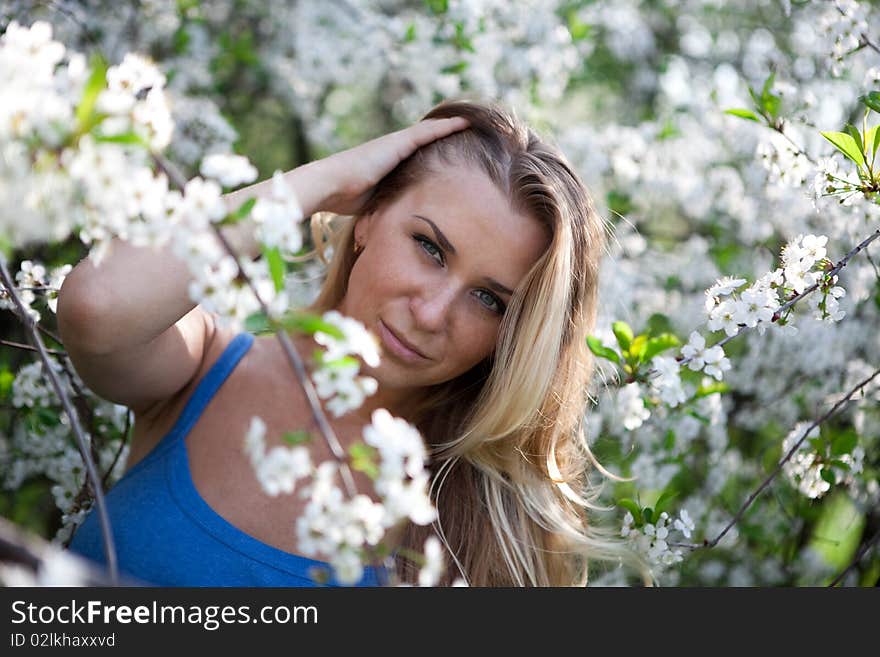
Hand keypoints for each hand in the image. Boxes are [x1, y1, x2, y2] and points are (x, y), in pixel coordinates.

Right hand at [306, 117, 468, 215]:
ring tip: (473, 122)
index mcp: (389, 163)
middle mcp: (393, 149)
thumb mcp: (374, 203)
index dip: (434, 150)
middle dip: (446, 133)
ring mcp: (395, 143)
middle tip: (469, 129)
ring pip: (430, 131)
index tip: (453, 152)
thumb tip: (395, 223)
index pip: (417, 154)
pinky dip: (447, 127)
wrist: (328, 186)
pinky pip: (428, 132)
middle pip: (426, 138)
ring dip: (451, 126)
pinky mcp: (397, 143)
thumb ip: (387, 204)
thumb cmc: (343, 199)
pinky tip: (465, 123)